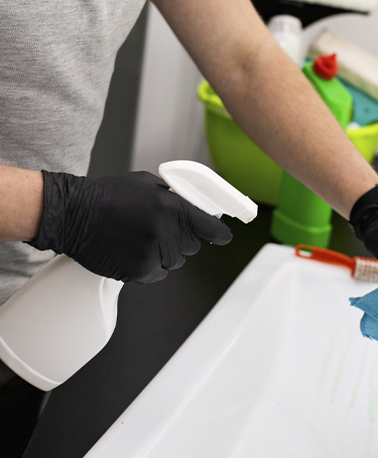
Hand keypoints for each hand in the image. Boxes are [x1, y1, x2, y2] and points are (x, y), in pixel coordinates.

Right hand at [28, 170, 232, 282]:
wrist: (74, 214)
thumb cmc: (107, 196)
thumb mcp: (147, 184)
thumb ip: (174, 197)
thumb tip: (194, 206)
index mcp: (170, 207)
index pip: (209, 228)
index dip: (219, 234)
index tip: (223, 236)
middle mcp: (164, 232)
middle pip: (192, 246)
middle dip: (181, 239)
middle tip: (159, 228)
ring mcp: (151, 254)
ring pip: (175, 262)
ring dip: (165, 253)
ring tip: (141, 237)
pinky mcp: (138, 272)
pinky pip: (157, 274)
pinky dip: (150, 266)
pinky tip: (133, 250)